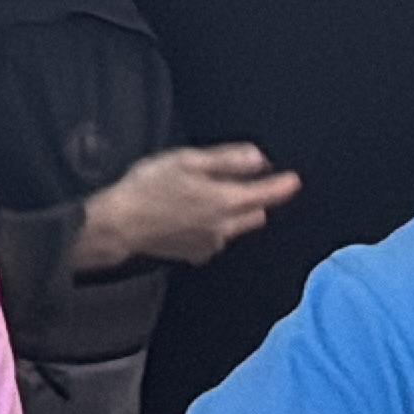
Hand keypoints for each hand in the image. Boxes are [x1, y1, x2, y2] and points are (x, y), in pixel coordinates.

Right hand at [75, 144, 303, 269]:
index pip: (266, 195)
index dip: (283, 186)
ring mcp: (210, 244)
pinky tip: (187, 215)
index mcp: (224, 201)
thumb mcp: (187, 161)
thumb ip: (227, 160)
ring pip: (235, 226)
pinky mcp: (195, 253)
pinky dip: (211, 226)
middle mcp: (224, 227)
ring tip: (201, 196)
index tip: (294, 180)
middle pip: (255, 214)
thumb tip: (259, 159)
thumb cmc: (148, 188)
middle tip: (236, 181)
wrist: (119, 225)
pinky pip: (215, 238)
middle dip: (254, 199)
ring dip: (231, 213)